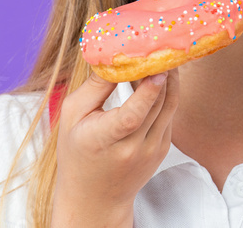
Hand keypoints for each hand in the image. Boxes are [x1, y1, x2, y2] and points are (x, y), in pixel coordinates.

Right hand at [52, 68, 179, 224]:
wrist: (94, 197)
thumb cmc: (77, 151)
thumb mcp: (72, 115)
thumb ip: (94, 86)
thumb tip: (113, 55)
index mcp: (104, 140)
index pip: (132, 117)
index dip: (147, 92)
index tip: (156, 69)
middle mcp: (133, 148)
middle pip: (157, 105)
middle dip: (162, 72)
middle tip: (161, 44)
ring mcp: (152, 150)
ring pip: (169, 107)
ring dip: (169, 78)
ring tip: (162, 54)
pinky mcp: (162, 149)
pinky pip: (170, 114)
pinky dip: (166, 92)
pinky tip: (158, 75)